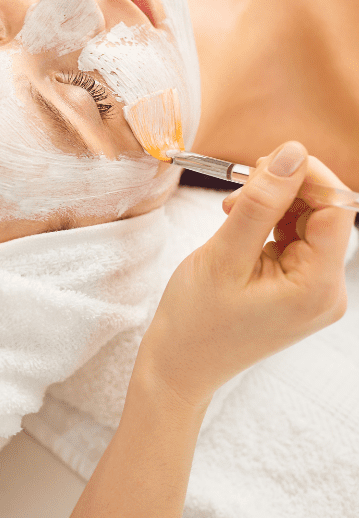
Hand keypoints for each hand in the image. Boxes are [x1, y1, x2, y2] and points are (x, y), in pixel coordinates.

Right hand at [141, 141, 353, 405]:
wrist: (180, 365)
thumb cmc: (196, 320)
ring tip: (230, 210)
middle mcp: (327, 291)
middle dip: (286, 190)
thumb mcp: (224, 255)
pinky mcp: (296, 290)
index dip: (307, 176)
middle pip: (324, 215)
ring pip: (306, 225)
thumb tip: (291, 153)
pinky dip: (268, 224)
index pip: (337, 209)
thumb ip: (260, 202)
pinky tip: (238, 224)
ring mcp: (313, 292)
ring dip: (273, 206)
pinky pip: (293, 242)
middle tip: (242, 180)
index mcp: (317, 288)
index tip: (267, 161)